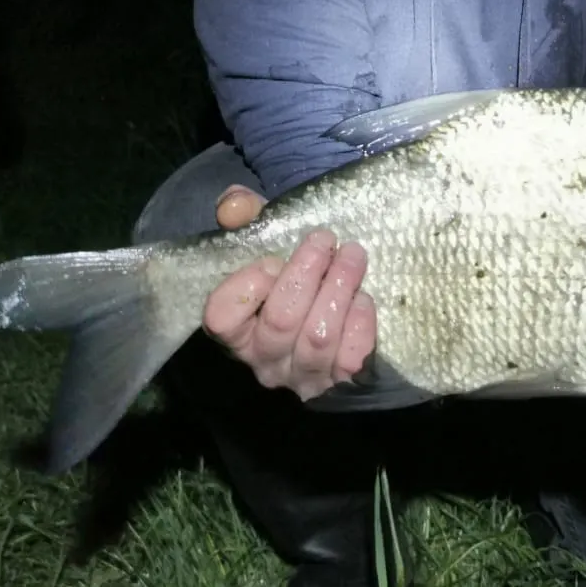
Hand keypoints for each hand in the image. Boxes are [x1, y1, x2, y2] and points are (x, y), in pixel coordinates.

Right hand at [200, 185, 377, 400]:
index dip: (246, 286)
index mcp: (237, 331)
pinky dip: (360, 325)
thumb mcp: (265, 238)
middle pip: (280, 321)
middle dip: (305, 273)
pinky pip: (351, 359)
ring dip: (338, 290)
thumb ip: (245, 214)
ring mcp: (303, 377)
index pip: (221, 319)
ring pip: (318, 338)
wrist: (331, 308)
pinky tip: (363, 298)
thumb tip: (237, 203)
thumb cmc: (291, 272)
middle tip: (326, 239)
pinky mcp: (340, 383)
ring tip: (354, 255)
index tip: (272, 259)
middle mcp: (265, 360)